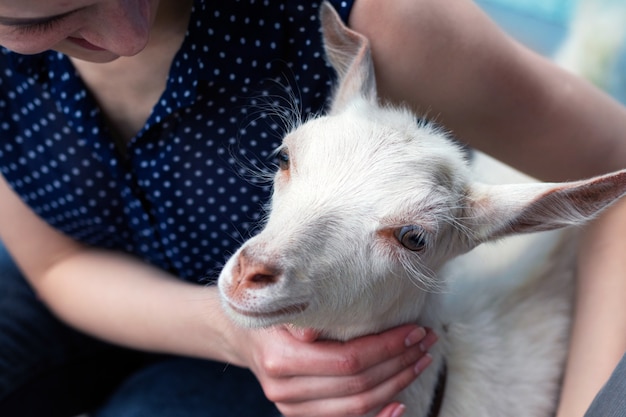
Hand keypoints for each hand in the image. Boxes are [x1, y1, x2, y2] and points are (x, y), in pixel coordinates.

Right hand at [236, 324, 436, 416]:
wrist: (240, 334)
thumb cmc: (266, 313)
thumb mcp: (277, 305)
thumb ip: (299, 316)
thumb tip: (315, 331)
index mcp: (281, 360)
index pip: (347, 360)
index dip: (385, 347)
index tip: (413, 330)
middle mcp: (286, 391)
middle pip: (357, 385)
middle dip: (399, 362)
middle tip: (425, 341)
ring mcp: (293, 409)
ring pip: (357, 407)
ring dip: (396, 384)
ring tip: (420, 360)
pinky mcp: (301, 416)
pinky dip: (379, 415)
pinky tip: (401, 402)